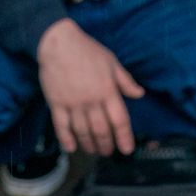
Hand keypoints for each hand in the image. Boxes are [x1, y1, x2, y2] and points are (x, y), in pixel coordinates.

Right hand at [36, 19, 144, 155]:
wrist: (58, 43)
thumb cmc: (87, 50)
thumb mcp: (112, 62)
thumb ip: (125, 81)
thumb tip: (139, 94)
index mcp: (107, 91)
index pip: (120, 120)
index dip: (125, 137)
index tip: (126, 149)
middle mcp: (91, 101)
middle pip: (101, 130)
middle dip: (106, 144)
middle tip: (107, 152)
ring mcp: (73, 104)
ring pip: (82, 131)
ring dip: (88, 144)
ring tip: (92, 150)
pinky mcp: (56, 103)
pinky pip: (61, 126)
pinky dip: (66, 139)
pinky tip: (70, 147)